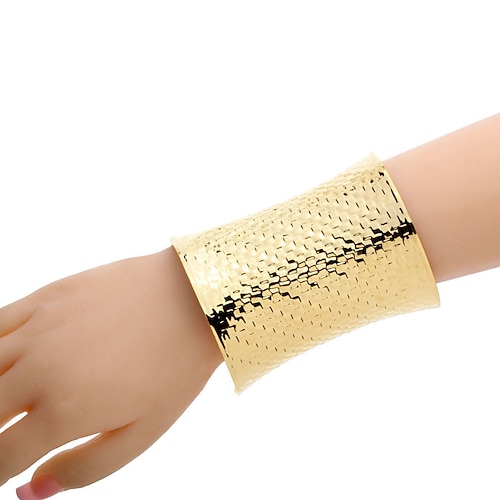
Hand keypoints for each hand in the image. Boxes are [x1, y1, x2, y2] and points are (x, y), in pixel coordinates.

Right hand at [0, 247, 221, 497]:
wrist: (193, 299)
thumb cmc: (175, 367)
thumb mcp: (144, 431)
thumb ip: (86, 467)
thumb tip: (31, 490)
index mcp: (63, 411)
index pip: (0, 458)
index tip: (6, 468)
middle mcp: (39, 370)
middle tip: (9, 435)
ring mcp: (39, 330)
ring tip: (8, 403)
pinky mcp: (46, 298)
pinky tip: (3, 361)